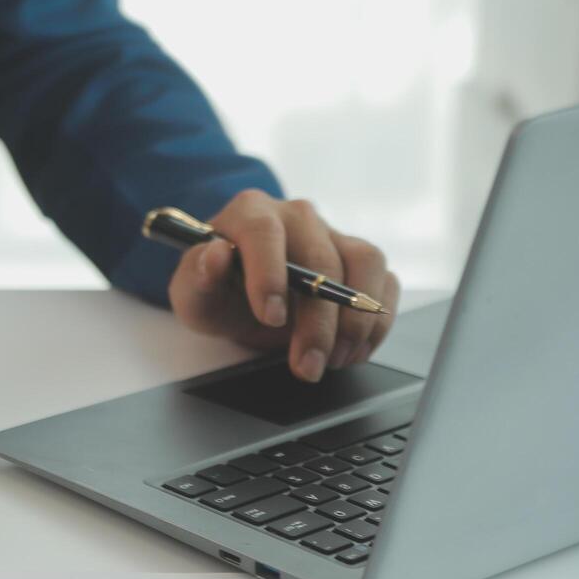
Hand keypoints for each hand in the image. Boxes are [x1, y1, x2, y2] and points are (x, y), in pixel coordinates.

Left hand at [166, 189, 398, 381]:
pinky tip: (352, 352)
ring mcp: (333, 234)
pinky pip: (385, 282)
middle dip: (317, 321)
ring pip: (365, 263)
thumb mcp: (193, 294)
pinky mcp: (359, 259)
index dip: (270, 274)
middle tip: (307, 365)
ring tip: (332, 360)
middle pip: (320, 258)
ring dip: (356, 320)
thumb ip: (197, 277)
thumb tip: (215, 255)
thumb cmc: (215, 291)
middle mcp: (296, 216)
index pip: (264, 232)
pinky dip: (377, 322)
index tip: (271, 318)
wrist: (240, 298)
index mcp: (250, 213)